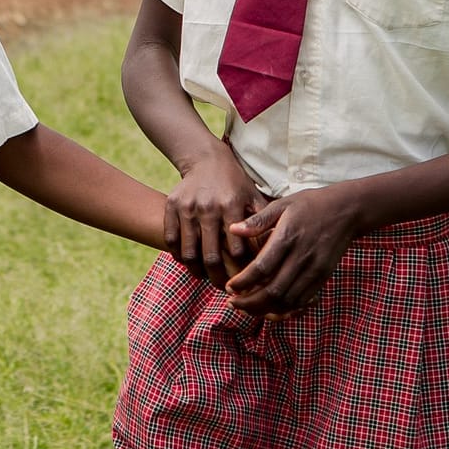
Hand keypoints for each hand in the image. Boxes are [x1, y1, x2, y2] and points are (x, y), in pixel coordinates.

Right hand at [164, 146, 268, 287]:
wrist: (205, 159)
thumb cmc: (235, 182)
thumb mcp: (253, 196)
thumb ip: (263, 221)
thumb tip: (277, 248)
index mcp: (231, 206)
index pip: (235, 249)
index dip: (240, 269)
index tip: (245, 281)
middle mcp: (208, 207)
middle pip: (210, 255)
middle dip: (218, 278)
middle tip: (226, 290)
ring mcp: (187, 207)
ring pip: (188, 251)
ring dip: (196, 271)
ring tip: (206, 278)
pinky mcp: (171, 207)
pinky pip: (171, 240)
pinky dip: (178, 256)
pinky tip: (189, 263)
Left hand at [224, 188, 360, 318]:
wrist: (347, 211)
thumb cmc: (310, 205)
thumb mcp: (282, 204)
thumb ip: (257, 220)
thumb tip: (232, 230)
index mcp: (288, 237)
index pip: (261, 268)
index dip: (243, 282)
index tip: (229, 287)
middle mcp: (302, 257)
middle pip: (274, 291)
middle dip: (250, 302)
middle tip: (233, 303)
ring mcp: (315, 269)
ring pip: (288, 300)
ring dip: (266, 309)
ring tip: (248, 307)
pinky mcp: (323, 276)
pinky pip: (303, 300)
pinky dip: (285, 308)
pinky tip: (271, 306)